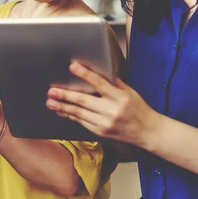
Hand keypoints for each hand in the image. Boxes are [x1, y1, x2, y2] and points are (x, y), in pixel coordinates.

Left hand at [45, 62, 162, 148]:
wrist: (147, 132)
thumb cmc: (138, 108)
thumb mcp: (129, 92)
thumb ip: (113, 83)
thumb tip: (95, 72)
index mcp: (119, 97)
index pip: (99, 83)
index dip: (84, 74)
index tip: (72, 66)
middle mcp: (111, 111)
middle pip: (83, 101)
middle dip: (65, 95)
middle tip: (52, 90)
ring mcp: (105, 123)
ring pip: (79, 113)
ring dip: (63, 106)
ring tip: (50, 101)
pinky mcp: (100, 132)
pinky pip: (81, 122)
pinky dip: (70, 115)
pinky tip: (61, 110)